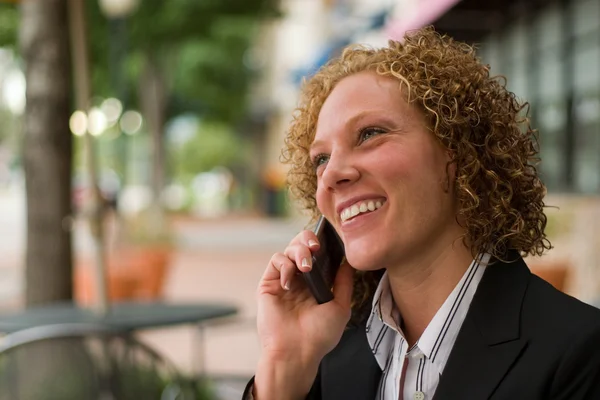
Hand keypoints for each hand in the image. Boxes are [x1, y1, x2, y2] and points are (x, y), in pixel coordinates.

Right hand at [253, 230, 354, 397]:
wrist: (297, 351)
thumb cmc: (319, 335)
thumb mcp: (340, 307)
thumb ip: (344, 283)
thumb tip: (348, 262)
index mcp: (316, 284)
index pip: (319, 255)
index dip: (324, 245)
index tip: (331, 241)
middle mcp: (300, 280)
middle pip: (302, 246)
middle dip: (309, 239)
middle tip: (316, 246)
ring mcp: (284, 281)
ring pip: (288, 250)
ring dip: (298, 251)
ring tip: (306, 266)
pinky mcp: (269, 284)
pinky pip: (276, 261)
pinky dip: (285, 265)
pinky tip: (290, 282)